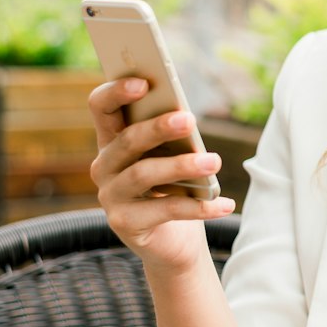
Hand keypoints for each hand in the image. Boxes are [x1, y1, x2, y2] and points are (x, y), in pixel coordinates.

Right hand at [89, 77, 234, 272]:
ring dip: (183, 165)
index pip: (101, 107)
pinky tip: (226, 204)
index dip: (116, 91)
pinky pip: (166, 210)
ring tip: (214, 161)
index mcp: (112, 140)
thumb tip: (185, 118)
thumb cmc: (175, 188)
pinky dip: (200, 207)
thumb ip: (172, 136)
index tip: (144, 83)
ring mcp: (110, 197)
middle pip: (127, 140)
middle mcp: (104, 166)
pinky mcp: (125, 224)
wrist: (172, 243)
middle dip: (158, 127)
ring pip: (144, 174)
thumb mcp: (172, 157)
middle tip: (190, 119)